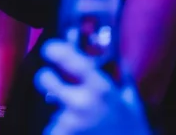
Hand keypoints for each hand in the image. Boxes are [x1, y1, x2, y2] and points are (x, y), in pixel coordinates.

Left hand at [35, 40, 149, 134]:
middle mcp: (81, 102)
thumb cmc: (131, 130)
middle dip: (47, 79)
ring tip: (79, 120)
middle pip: (44, 78)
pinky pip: (52, 127)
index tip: (50, 50)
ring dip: (59, 110)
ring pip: (50, 106)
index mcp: (100, 87)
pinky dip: (60, 129)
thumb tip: (116, 59)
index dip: (53, 50)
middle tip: (55, 85)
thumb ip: (122, 78)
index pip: (66, 56)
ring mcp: (68, 122)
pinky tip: (77, 131)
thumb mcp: (131, 101)